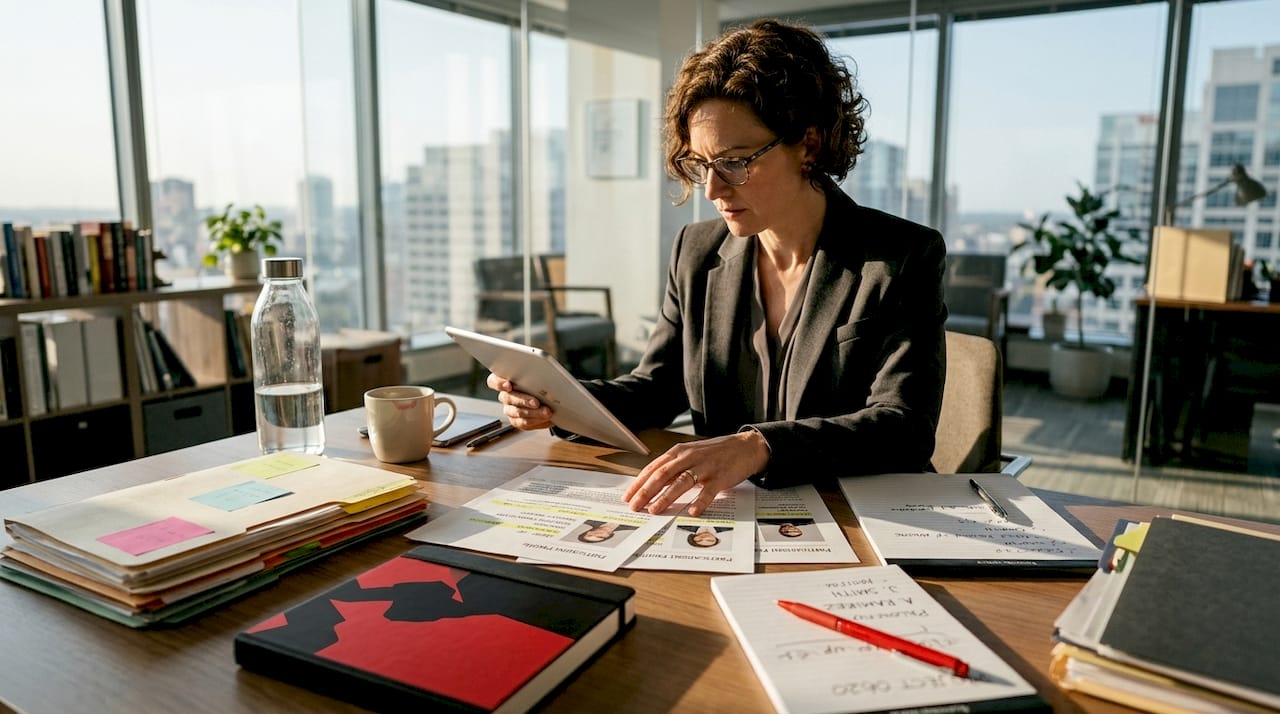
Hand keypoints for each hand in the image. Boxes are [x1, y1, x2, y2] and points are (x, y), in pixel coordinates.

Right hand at [486, 373, 553, 429]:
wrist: (549, 397)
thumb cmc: (540, 381)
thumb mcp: (539, 373)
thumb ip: (535, 373)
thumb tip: (544, 374)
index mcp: (505, 380)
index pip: (493, 381)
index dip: (499, 383)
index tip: (509, 385)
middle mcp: (504, 396)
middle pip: (508, 398)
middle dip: (523, 400)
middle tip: (536, 402)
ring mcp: (509, 409)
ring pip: (516, 412)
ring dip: (532, 413)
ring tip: (546, 412)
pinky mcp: (516, 421)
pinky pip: (523, 422)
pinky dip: (536, 420)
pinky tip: (545, 418)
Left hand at [623, 430, 769, 516]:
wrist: (745, 447)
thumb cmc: (714, 453)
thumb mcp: (690, 455)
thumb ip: (672, 469)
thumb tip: (651, 485)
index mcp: (678, 452)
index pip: (653, 468)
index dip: (639, 483)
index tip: (627, 496)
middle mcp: (689, 458)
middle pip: (663, 475)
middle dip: (646, 491)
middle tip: (635, 505)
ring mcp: (704, 467)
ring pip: (681, 482)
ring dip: (666, 497)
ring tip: (655, 510)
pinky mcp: (720, 477)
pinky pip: (708, 491)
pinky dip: (699, 501)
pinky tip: (691, 511)